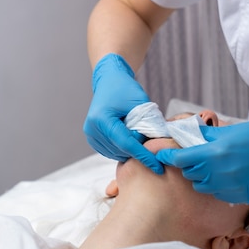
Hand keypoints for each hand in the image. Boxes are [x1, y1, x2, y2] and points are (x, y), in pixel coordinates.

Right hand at [83, 54, 162, 173]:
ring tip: (137, 133)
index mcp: (102, 119)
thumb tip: (156, 146)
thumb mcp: (140, 103)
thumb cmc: (125, 88)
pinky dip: (123, 149)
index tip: (157, 167)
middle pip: (121, 150)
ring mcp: (90, 135)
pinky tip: (129, 137)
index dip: (143, 156)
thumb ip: (147, 124)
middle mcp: (92, 129)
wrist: (109, 81)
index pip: (126, 144)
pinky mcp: (92, 139)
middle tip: (150, 137)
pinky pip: (112, 152)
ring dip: (131, 149)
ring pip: (117, 154)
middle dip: (138, 149)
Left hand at [155, 121, 248, 203]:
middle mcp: (219, 172)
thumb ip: (200, 137)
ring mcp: (229, 187)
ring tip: (217, 166)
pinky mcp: (238, 197)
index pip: (180, 159)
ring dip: (203, 177)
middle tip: (200, 156)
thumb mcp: (225, 131)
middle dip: (189, 165)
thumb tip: (177, 135)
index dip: (167, 156)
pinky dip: (218, 186)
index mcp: (214, 152)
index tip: (160, 155)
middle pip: (189, 173)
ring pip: (202, 186)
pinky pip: (218, 193)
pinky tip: (230, 175)